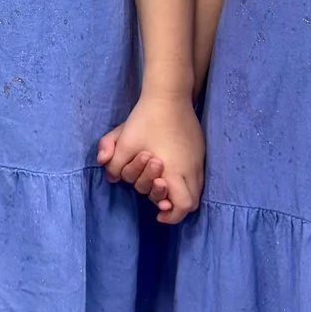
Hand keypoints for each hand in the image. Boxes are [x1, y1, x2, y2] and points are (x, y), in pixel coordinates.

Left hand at [97, 93, 204, 222]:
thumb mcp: (124, 141)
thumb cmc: (146, 119)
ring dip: (180, 194)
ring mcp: (198, 159)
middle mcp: (191, 168)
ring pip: (197, 189)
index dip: (172, 216)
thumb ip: (114, 163)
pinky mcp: (200, 150)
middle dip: (175, 206)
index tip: (158, 214)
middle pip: (193, 201)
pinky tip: (169, 174)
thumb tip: (110, 178)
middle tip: (159, 203)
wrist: (169, 95)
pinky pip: (197, 176)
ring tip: (163, 189)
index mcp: (174, 170)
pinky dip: (185, 182)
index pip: (182, 206)